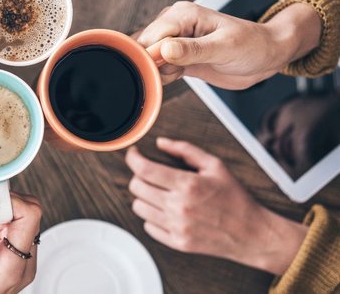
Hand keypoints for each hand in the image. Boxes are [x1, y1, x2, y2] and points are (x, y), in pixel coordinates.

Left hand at [125, 137, 306, 274]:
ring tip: (159, 193)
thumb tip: (161, 143)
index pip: (144, 169)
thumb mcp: (215, 166)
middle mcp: (179, 206)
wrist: (251, 233)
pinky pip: (148, 227)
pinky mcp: (177, 243)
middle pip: (136, 187)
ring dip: (144, 197)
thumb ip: (186, 150)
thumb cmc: (234, 197)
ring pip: (138, 207)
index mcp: (188, 184)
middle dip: (138, 176)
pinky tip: (165, 210)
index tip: (134, 154)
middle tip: (149, 173)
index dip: (133, 158)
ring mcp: (177, 227)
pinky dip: (152, 217)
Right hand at [136, 1, 321, 88]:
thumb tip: (164, 49)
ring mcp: (175, 41)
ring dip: (158, 72)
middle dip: (152, 65)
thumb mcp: (225, 48)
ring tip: (181, 73)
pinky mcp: (178, 57)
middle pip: (145, 47)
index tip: (162, 71)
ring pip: (149, 60)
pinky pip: (158, 68)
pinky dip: (163, 77)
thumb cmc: (253, 46)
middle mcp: (174, 24)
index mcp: (183, 14)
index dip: (151, 56)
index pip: (152, 35)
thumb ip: (193, 50)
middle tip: (175, 74)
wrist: (267, 57)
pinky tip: (179, 76)